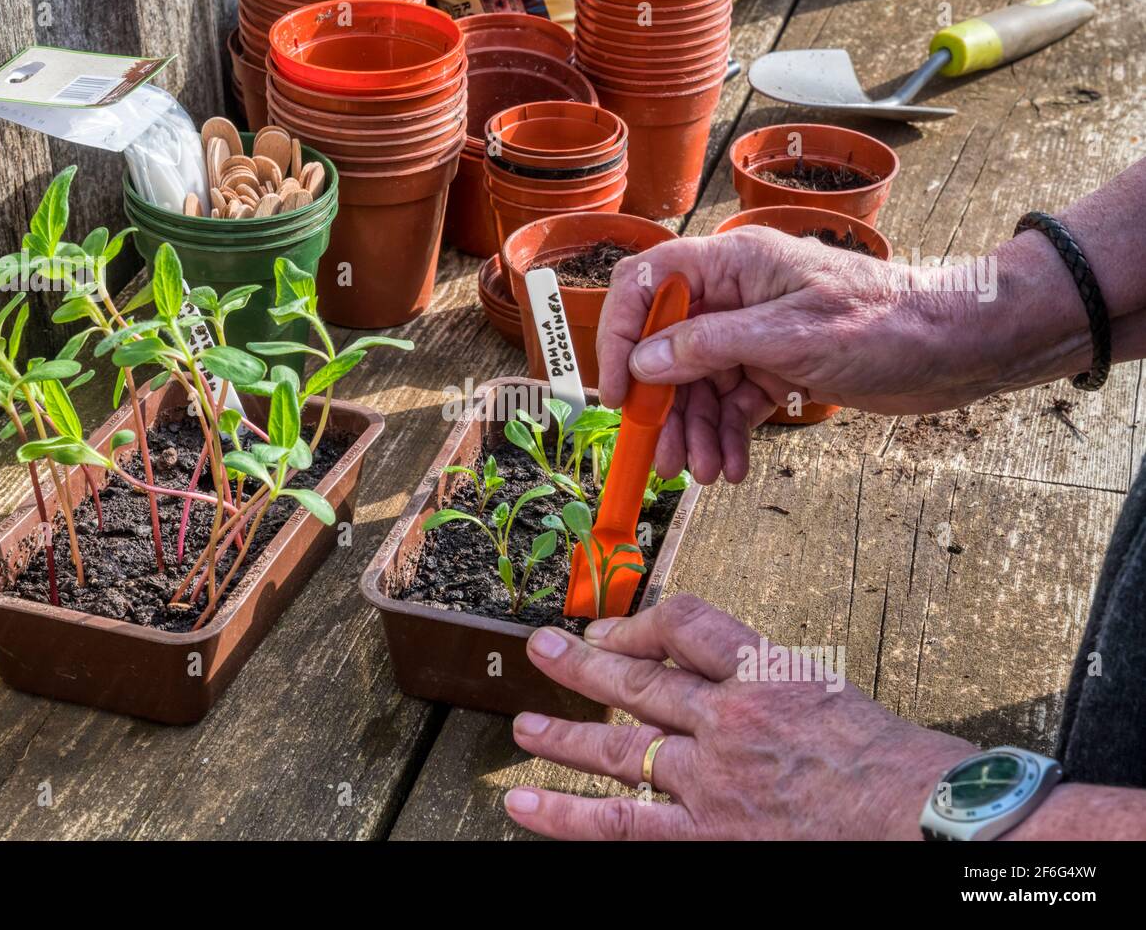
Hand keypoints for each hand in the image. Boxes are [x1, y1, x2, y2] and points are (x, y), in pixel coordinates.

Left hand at [503, 594, 978, 839]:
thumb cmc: (905, 771)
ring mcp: (711, 779)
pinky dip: (567, 816)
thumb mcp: (835, 698)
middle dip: (583, 662)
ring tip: (524, 725)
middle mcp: (729, 718)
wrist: (933, 826)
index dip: (641, 622)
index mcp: (769, 673)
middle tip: (544, 647)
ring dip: (562, 736)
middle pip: (636, 680)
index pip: (687, 625)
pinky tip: (525, 807)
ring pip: (615, 747)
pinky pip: (621, 822)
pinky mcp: (707, 835)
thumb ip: (773, 689)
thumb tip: (729, 689)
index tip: (617, 628)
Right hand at [596, 228, 997, 484]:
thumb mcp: (792, 336)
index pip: (647, 284)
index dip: (620, 335)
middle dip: (662, 406)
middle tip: (662, 457)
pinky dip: (727, 435)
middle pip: (667, 347)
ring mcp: (755, 332)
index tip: (618, 392)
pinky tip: (732, 467)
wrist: (956, 348)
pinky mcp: (776, 364)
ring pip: (697, 383)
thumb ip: (711, 346)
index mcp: (735, 264)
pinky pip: (731, 402)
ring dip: (695, 431)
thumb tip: (644, 363)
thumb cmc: (888, 324)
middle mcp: (737, 294)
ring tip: (704, 472)